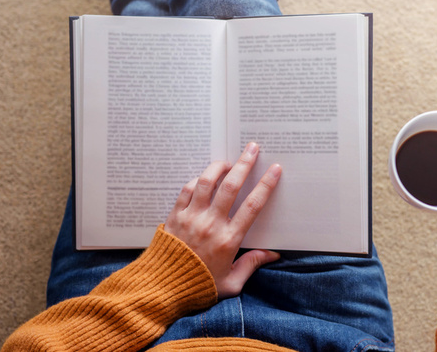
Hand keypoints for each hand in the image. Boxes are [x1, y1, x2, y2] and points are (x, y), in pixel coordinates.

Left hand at [164, 142, 281, 298]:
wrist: (162, 288)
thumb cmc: (199, 287)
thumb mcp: (231, 283)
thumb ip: (251, 265)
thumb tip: (272, 254)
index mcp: (229, 240)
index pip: (252, 206)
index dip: (266, 185)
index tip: (274, 170)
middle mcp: (211, 224)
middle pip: (231, 186)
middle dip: (244, 164)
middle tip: (253, 148)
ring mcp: (191, 217)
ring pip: (206, 182)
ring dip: (219, 166)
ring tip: (228, 160)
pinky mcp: (175, 216)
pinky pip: (187, 190)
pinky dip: (197, 180)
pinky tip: (205, 178)